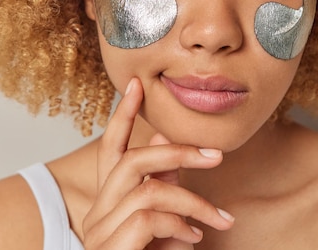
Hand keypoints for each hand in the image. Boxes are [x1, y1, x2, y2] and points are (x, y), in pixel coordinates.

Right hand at [82, 78, 234, 248]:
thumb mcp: (163, 222)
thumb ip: (162, 187)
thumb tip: (167, 149)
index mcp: (109, 200)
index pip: (111, 149)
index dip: (122, 116)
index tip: (135, 84)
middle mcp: (97, 211)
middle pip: (131, 162)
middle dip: (177, 152)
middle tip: (217, 156)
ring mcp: (100, 231)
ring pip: (148, 190)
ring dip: (193, 202)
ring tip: (220, 220)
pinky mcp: (111, 247)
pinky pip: (149, 217)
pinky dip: (180, 223)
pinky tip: (195, 239)